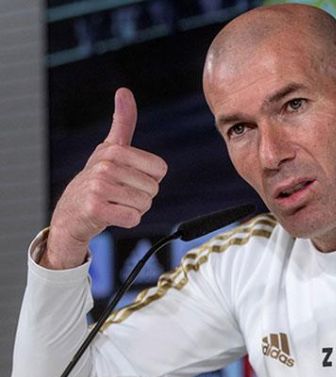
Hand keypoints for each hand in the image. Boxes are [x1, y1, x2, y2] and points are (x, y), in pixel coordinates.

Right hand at [41, 88, 167, 268]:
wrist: (70, 213)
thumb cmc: (97, 180)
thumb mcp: (110, 149)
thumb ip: (122, 122)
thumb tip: (124, 91)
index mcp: (114, 150)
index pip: (160, 169)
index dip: (149, 179)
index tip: (129, 178)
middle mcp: (104, 165)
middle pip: (153, 189)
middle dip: (141, 197)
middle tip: (119, 195)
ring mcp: (98, 186)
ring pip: (144, 204)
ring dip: (134, 209)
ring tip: (114, 204)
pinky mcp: (95, 208)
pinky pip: (133, 218)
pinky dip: (127, 221)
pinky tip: (110, 215)